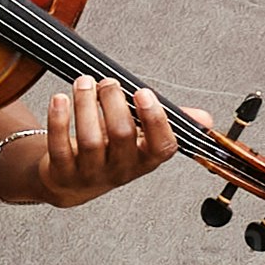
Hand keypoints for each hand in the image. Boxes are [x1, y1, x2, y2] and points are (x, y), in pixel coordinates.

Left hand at [0, 76, 171, 208]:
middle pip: (121, 134)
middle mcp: (120, 170)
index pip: (161, 147)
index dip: (154, 120)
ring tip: (83, 83)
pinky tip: (60, 98)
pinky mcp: (61, 172)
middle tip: (107, 82)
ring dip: (86, 104)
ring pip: (90, 139)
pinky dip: (59, 119)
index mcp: (145, 160)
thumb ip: (168, 123)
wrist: (69, 183)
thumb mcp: (141, 139)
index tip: (143, 93)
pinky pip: (59, 145)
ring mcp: (90, 174)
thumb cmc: (110, 151)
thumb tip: (205, 119)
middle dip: (113, 101)